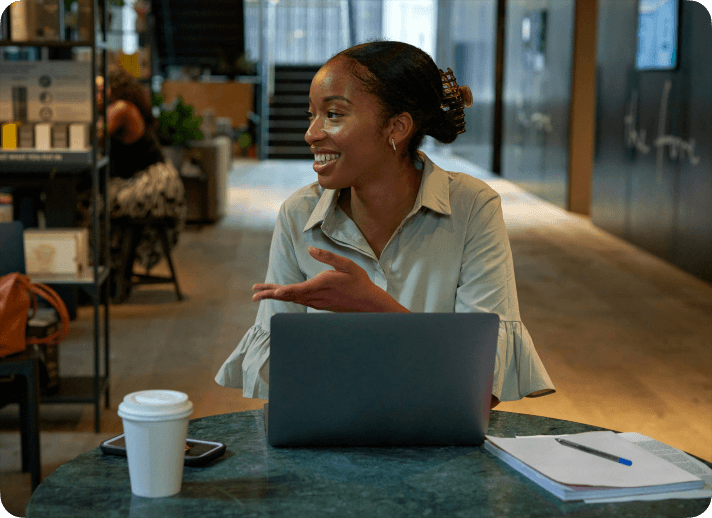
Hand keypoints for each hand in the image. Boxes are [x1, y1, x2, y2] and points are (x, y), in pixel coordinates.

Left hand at [252, 247, 408, 312]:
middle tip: (254, 294)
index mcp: (321, 285)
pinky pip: (298, 301)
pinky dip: (286, 297)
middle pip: (289, 296)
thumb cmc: (358, 281)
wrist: (368, 302)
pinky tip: (280, 295)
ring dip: (275, 296)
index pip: (297, 289)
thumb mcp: (347, 264)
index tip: (270, 292)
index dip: (283, 291)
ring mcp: (316, 302)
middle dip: (270, 294)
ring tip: (260, 294)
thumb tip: (310, 249)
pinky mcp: (318, 304)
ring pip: (292, 299)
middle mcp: (316, 296)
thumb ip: (328, 257)